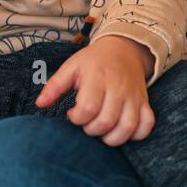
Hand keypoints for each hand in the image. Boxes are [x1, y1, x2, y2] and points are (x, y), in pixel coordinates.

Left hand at [35, 36, 156, 146]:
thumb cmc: (94, 61)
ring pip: (128, 127)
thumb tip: (40, 104)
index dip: (76, 118)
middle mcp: (118, 88)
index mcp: (97, 78)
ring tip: (102, 131)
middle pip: (106, 121)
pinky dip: (137, 134)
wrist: (124, 49)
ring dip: (112, 138)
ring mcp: (133, 96)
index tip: (72, 114)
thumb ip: (54, 86)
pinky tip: (122, 131)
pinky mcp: (144, 102)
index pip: (88, 108)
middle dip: (91, 130)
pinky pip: (147, 124)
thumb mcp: (71, 67)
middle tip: (86, 123)